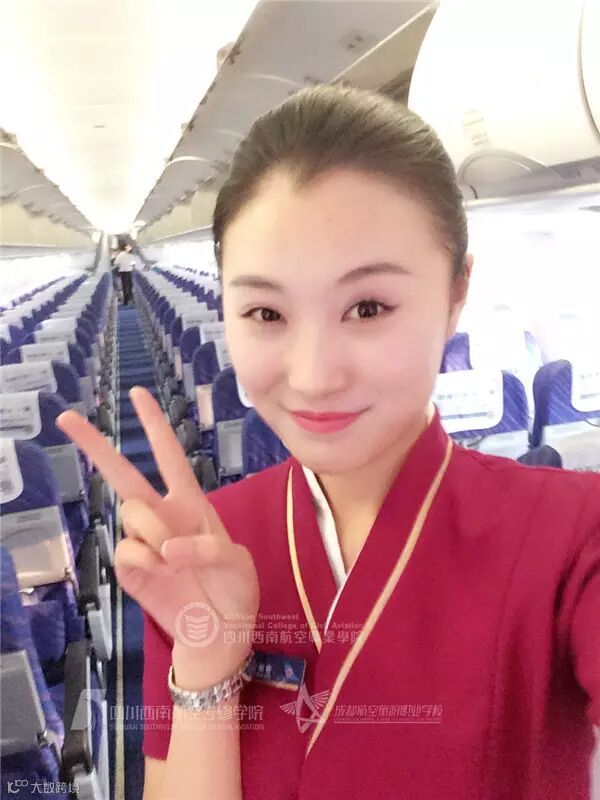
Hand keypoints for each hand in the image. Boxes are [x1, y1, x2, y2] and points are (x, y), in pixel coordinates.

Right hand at [57, 387, 258, 688]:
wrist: (218, 633)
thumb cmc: (234, 590)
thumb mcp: (238, 562)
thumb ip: (208, 547)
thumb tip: (166, 547)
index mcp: (190, 502)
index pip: (169, 455)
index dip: (154, 424)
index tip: (137, 394)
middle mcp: (161, 515)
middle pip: (123, 473)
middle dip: (96, 444)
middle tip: (66, 417)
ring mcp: (142, 541)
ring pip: (132, 514)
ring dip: (155, 531)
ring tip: (178, 560)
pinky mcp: (130, 570)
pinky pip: (126, 550)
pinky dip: (146, 561)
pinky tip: (163, 573)